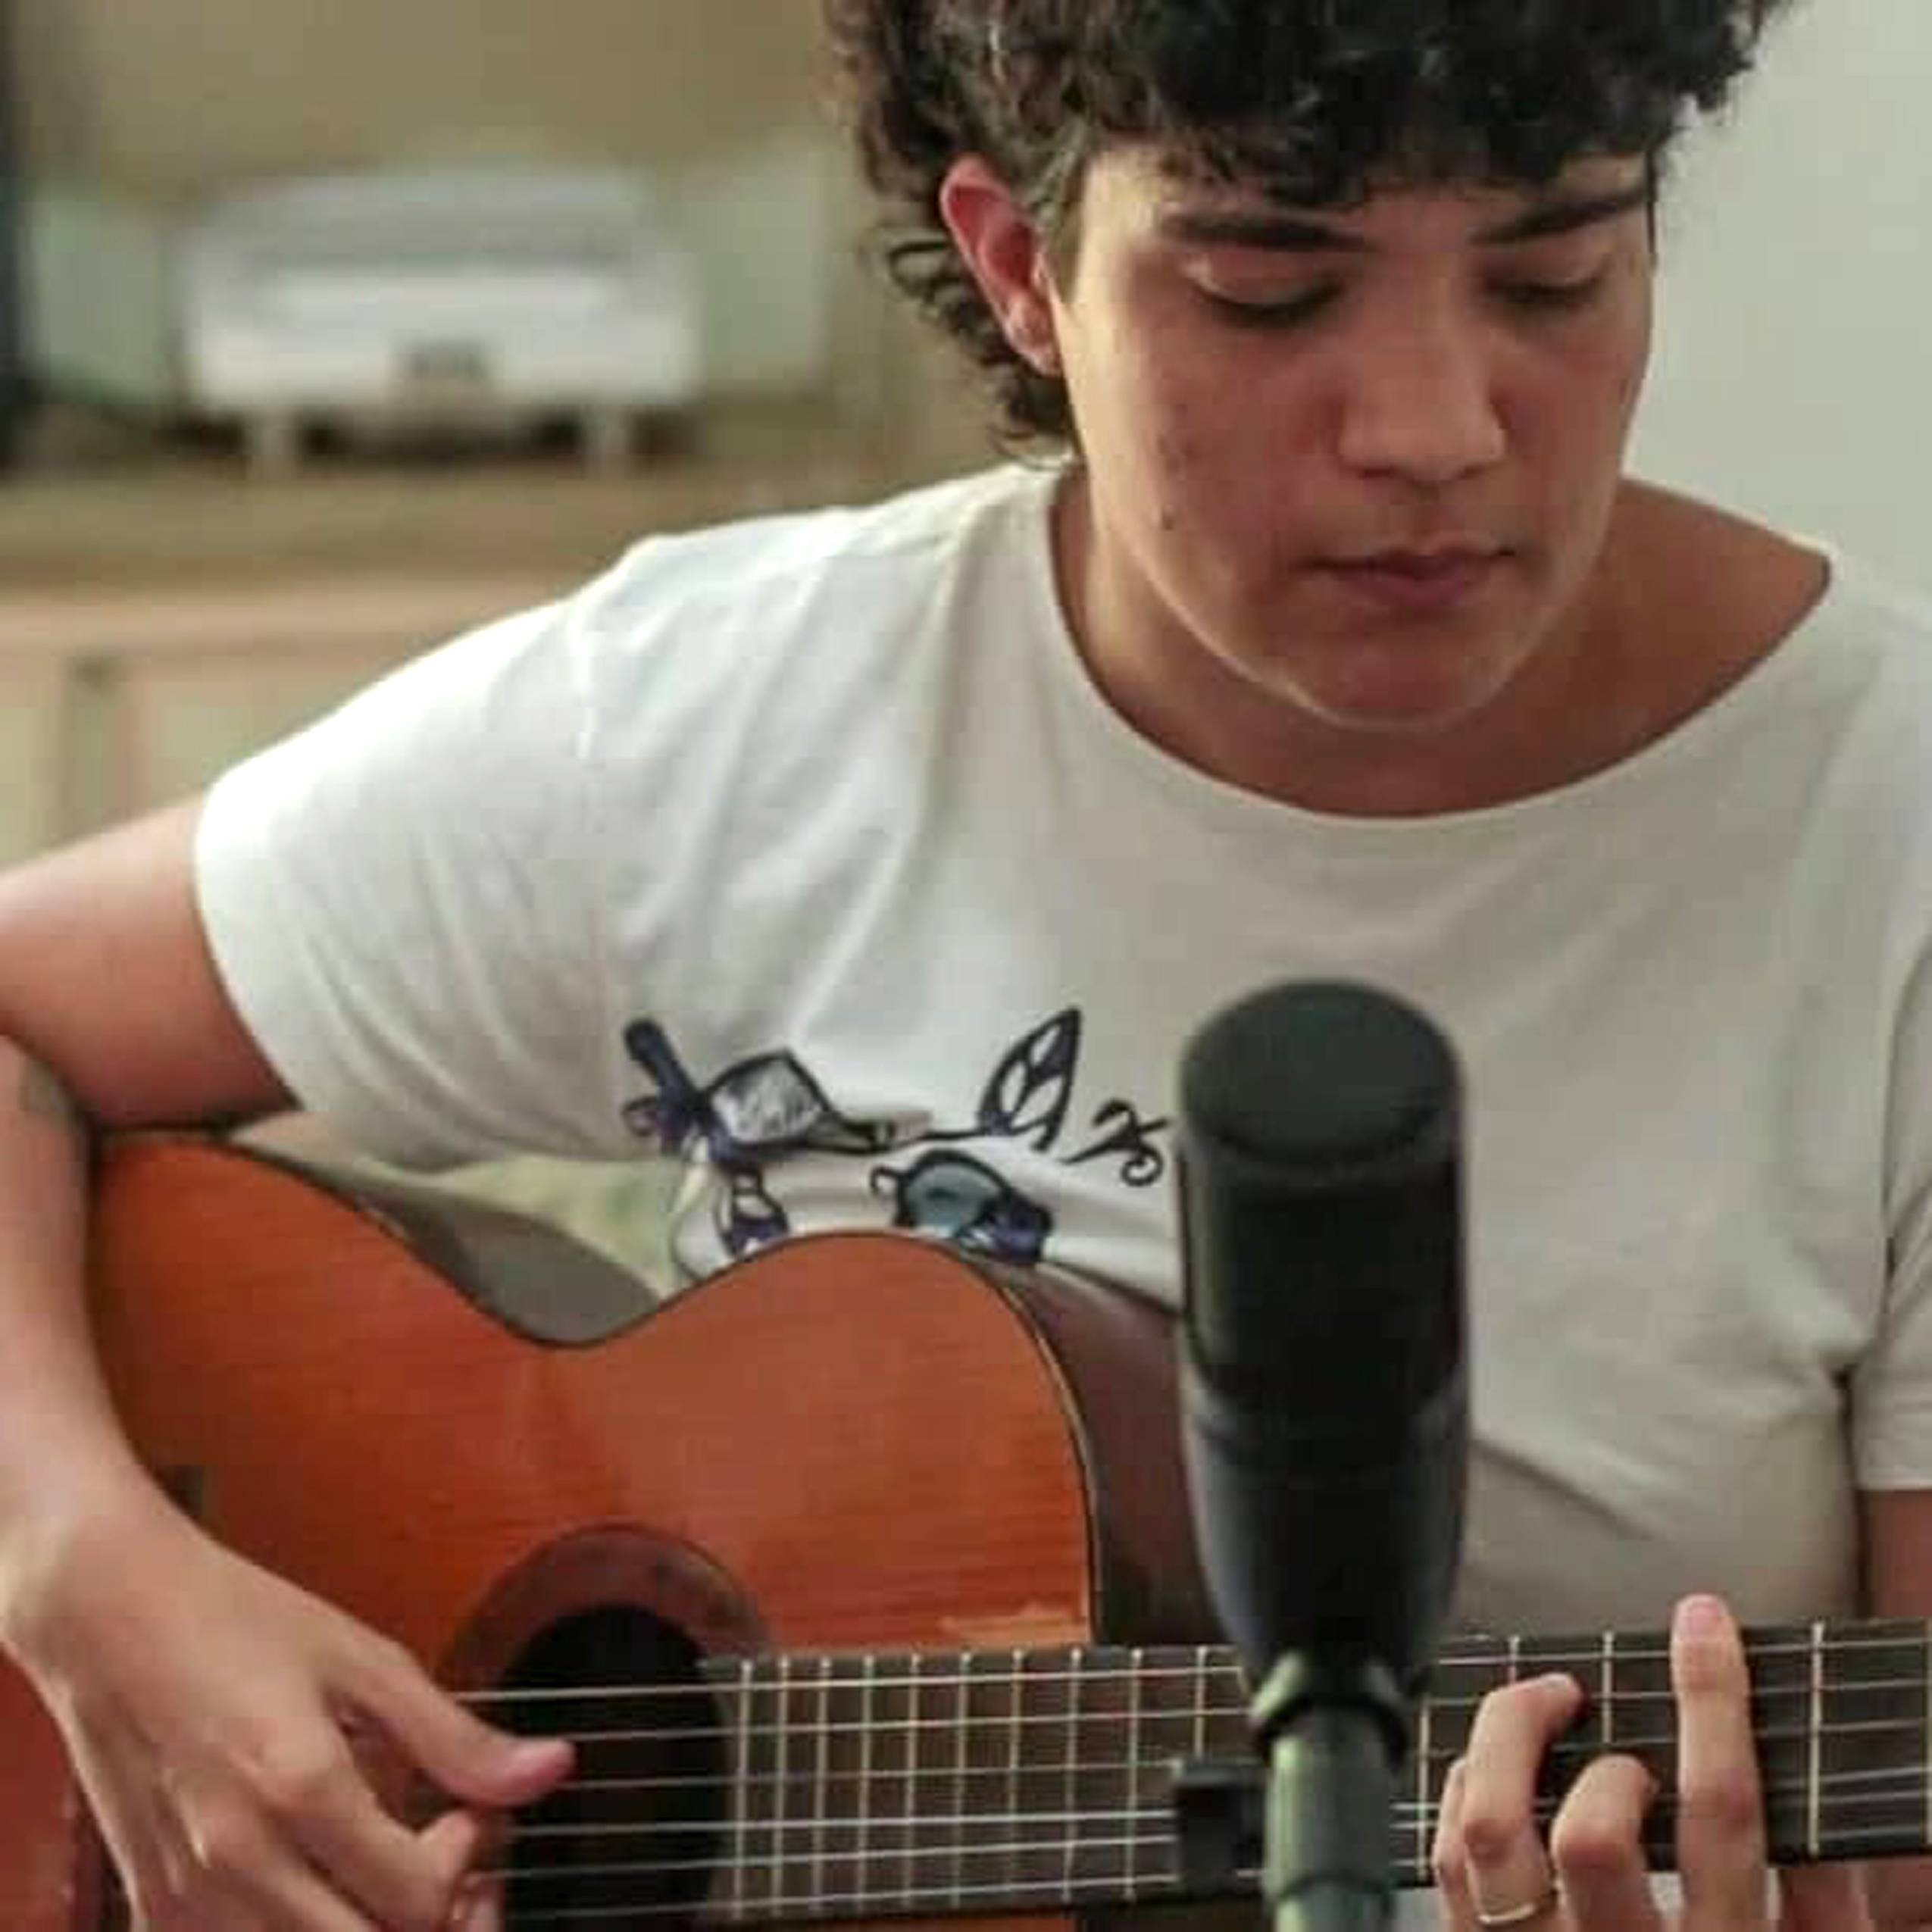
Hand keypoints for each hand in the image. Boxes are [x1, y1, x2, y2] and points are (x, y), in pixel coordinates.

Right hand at [10, 1494, 570, 1929]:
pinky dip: (302, 1931)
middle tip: (455, 1865)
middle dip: (433, 1922)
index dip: (465, 1864)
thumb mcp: (363, 1660)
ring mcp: (190, 1894)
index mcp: (299, 1788)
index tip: (466, 1813)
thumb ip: (456, 1735)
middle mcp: (239, 1858)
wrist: (110, 1616)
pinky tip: (325, 1881)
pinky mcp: (155, 1907)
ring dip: (369, 1929)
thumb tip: (552, 1770)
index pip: (417, 1898)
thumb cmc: (237, 1622)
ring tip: (397, 1873)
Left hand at [1431, 1595, 1870, 1931]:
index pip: (1721, 1812)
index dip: (1712, 1700)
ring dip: (1505, 1745)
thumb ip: (1829, 1905)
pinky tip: (1497, 1768)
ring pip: (1490, 1836)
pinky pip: (1445, 1860)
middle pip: (1590, 1830)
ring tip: (1539, 1711)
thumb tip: (1830, 1805)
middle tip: (1592, 1701)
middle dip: (1598, 1750)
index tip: (1705, 1622)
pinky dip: (1463, 1788)